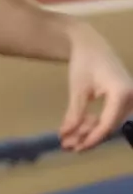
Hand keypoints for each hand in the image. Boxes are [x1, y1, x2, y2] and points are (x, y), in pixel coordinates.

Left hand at [59, 21, 132, 151]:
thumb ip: (74, 114)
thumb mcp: (77, 89)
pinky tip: (79, 127)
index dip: (92, 138)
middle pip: (109, 125)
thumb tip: (66, 135)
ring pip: (109, 122)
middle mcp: (131, 98)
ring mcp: (130, 99)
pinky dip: (95, 122)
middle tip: (68, 146)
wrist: (92, 45)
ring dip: (90, 131)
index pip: (107, 124)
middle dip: (88, 136)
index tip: (77, 148)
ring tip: (69, 138)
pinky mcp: (125, 100)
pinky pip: (111, 115)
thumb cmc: (83, 63)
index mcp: (121, 93)